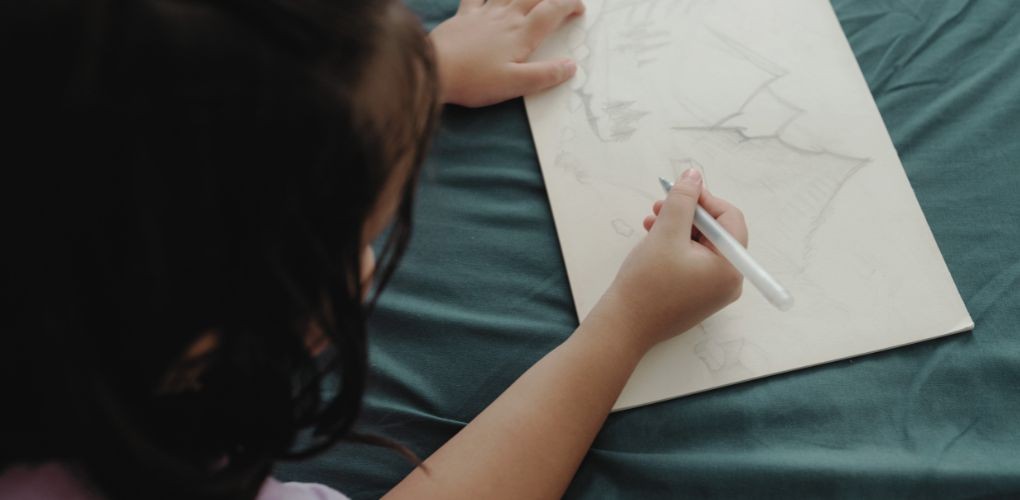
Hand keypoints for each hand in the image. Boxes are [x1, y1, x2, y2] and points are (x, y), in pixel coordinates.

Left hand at [429, 0, 584, 107]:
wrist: (434, 69)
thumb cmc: (474, 80)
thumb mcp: (514, 84)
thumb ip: (545, 75)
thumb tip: (570, 66)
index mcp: (521, 34)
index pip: (552, 10)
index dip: (569, 4)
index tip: (579, 9)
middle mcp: (505, 17)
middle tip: (562, 0)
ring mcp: (484, 13)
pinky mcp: (464, 15)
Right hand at [591, 168, 746, 353]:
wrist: (624, 325)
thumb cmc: (647, 281)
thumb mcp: (665, 232)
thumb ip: (683, 200)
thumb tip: (694, 175)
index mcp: (730, 267)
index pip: (730, 219)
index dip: (705, 200)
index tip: (678, 192)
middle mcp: (729, 281)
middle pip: (717, 233)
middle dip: (688, 214)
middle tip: (660, 205)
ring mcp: (714, 292)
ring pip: (702, 247)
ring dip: (678, 228)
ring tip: (650, 222)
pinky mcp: (697, 297)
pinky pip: (694, 263)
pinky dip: (676, 247)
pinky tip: (652, 240)